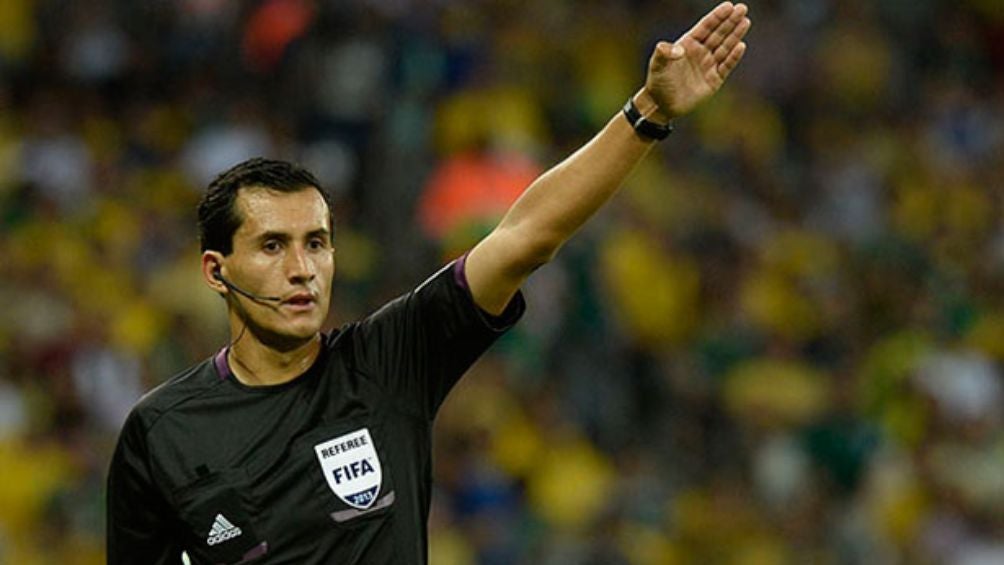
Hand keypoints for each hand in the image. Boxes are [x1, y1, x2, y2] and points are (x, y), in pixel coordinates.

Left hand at [642, 2, 750, 120]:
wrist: (662, 105)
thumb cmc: (658, 82)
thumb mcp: (657, 66)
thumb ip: (663, 53)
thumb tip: (678, 49)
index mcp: (688, 44)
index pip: (705, 27)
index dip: (717, 17)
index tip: (729, 6)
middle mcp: (701, 52)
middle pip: (718, 33)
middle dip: (730, 21)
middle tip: (742, 8)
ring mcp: (709, 65)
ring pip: (725, 47)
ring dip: (735, 35)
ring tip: (745, 22)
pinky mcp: (714, 80)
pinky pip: (726, 66)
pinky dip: (733, 57)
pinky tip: (740, 46)